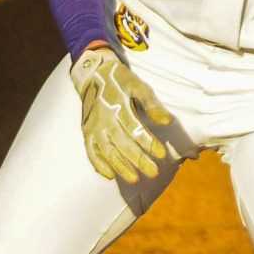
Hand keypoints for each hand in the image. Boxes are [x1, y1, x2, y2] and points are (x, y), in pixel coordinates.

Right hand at [71, 46, 175, 184]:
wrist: (94, 74)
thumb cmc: (121, 81)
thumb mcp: (138, 86)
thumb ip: (152, 104)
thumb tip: (167, 121)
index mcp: (118, 105)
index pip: (135, 128)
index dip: (148, 142)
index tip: (162, 154)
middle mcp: (104, 118)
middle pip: (122, 143)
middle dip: (138, 159)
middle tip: (153, 173)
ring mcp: (93, 127)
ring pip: (106, 151)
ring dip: (120, 166)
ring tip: (134, 179)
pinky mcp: (87, 132)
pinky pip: (91, 151)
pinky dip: (98, 164)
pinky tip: (110, 176)